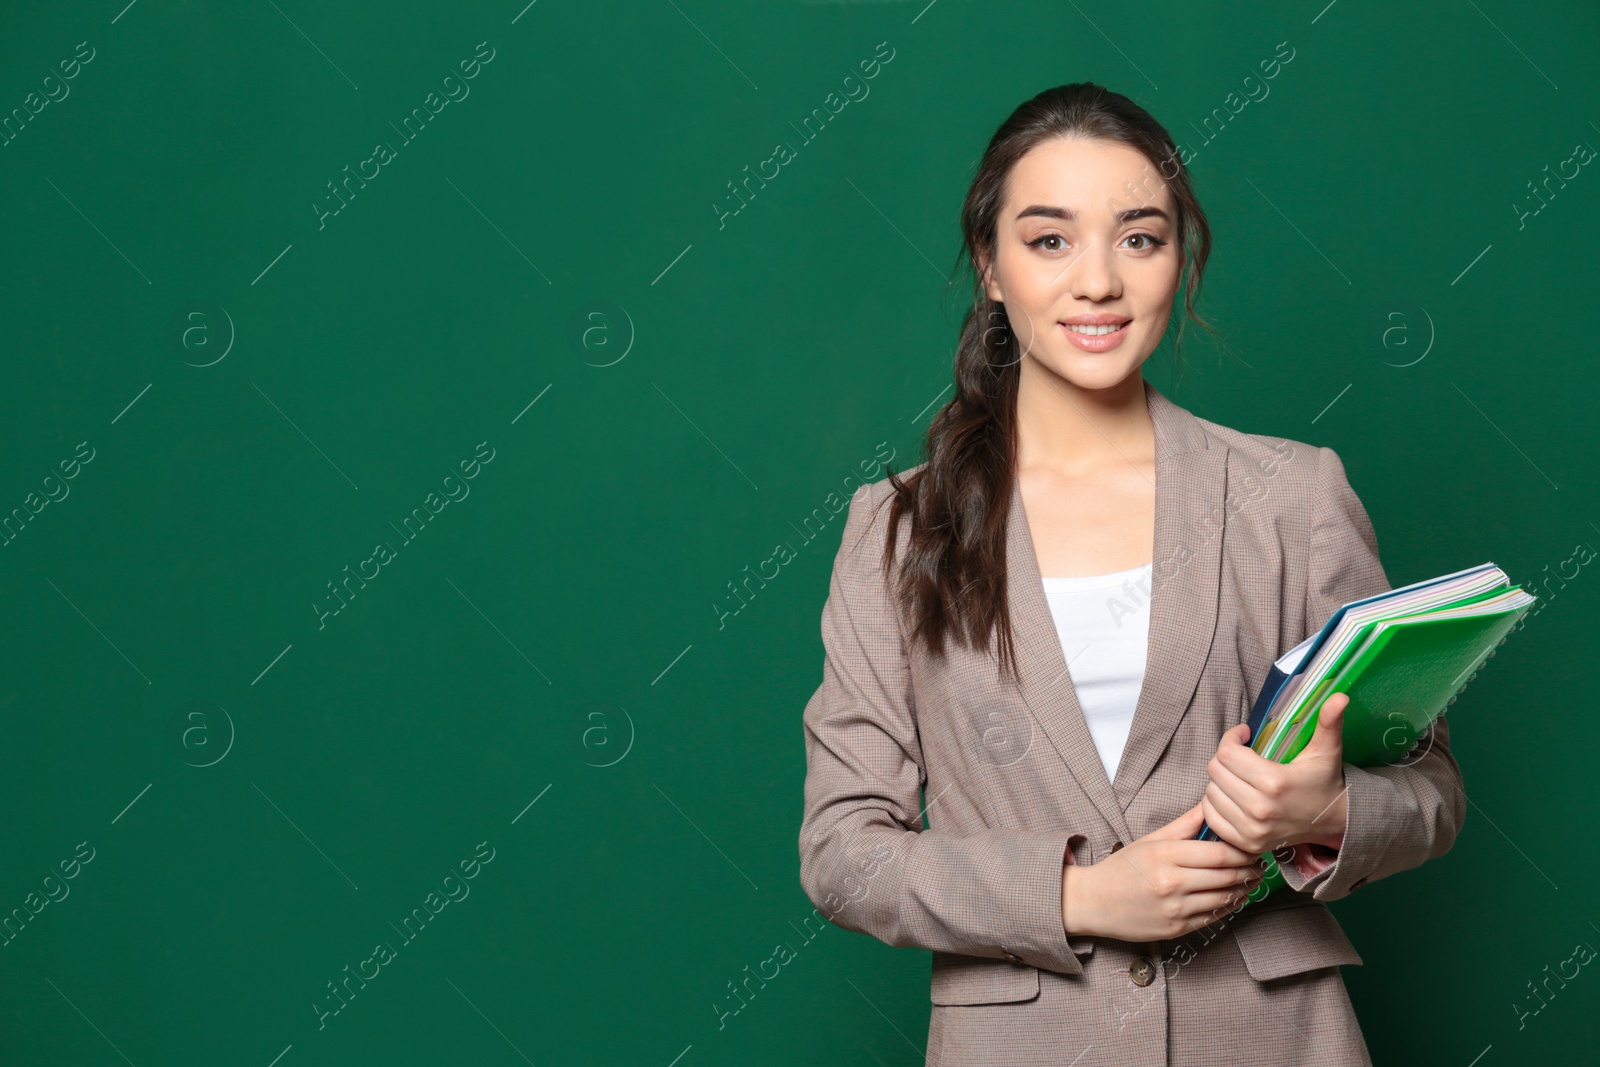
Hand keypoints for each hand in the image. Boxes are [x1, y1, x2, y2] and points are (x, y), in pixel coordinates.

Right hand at [1061, 802, 1264, 941]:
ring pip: (1224, 898)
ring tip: (1251, 879)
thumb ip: (1184, 825)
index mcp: (1164, 856)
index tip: (1252, 846)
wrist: (1093, 903)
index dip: (1243, 851)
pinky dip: (1229, 906)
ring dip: (1244, 889)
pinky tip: (1234, 896)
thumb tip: (1210, 805)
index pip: (1218, 853)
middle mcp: (1171, 884)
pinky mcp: (1177, 929)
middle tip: (1260, 862)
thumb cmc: (1121, 869)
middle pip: (1226, 876)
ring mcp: (1175, 909)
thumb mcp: (1150, 841)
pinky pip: (1214, 917)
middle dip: (1250, 869)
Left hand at [1201, 691, 1351, 856]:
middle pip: (1215, 771)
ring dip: (1220, 780)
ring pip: (1209, 792)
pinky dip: (1215, 803)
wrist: (1331, 822)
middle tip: (1242, 755)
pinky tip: (1233, 795)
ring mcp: (1251, 830)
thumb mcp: (1326, 750)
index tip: (1244, 735)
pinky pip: (1210, 816)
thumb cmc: (1323, 781)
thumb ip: (1328, 722)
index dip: (1231, 738)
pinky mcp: (1245, 843)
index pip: (1227, 753)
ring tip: (1239, 776)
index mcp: (1274, 783)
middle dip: (1225, 758)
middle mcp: (1259, 809)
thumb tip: (1340, 696)